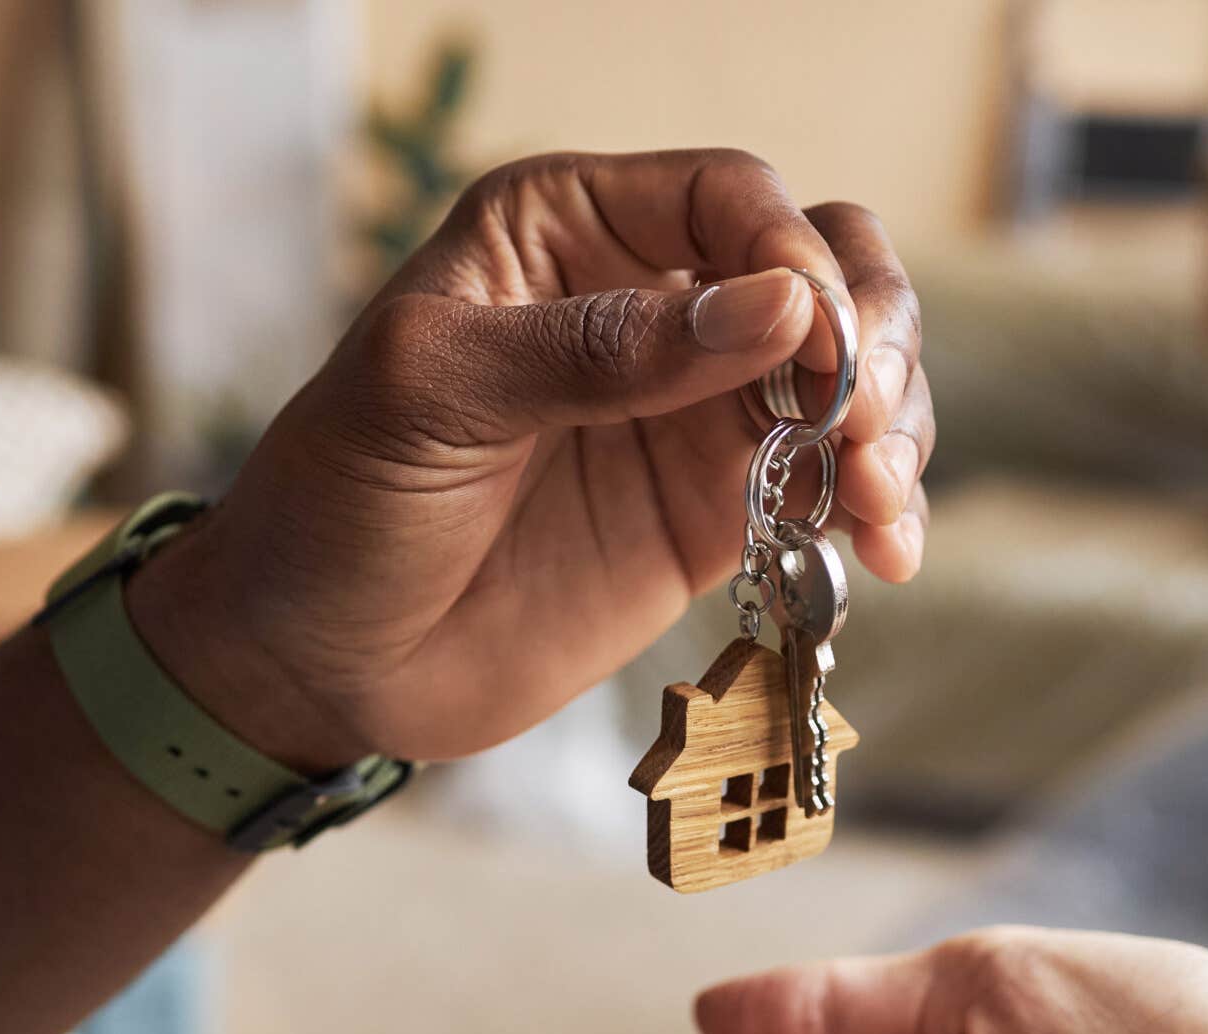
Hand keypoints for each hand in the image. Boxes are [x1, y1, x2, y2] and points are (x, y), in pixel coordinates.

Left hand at [136, 149, 932, 769]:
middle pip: (824, 268)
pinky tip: (883, 554)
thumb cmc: (337, 501)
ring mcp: (694, 410)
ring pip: (851, 373)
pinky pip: (832, 483)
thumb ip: (597, 348)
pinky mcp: (717, 512)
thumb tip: (776, 311)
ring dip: (893, 425)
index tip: (813, 340)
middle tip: (860, 426)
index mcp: (569, 231)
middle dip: (870, 333)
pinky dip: (877, 508)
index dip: (792, 256)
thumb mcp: (436, 395)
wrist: (314, 662)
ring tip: (876, 507)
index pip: (730, 197)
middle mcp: (651, 301)